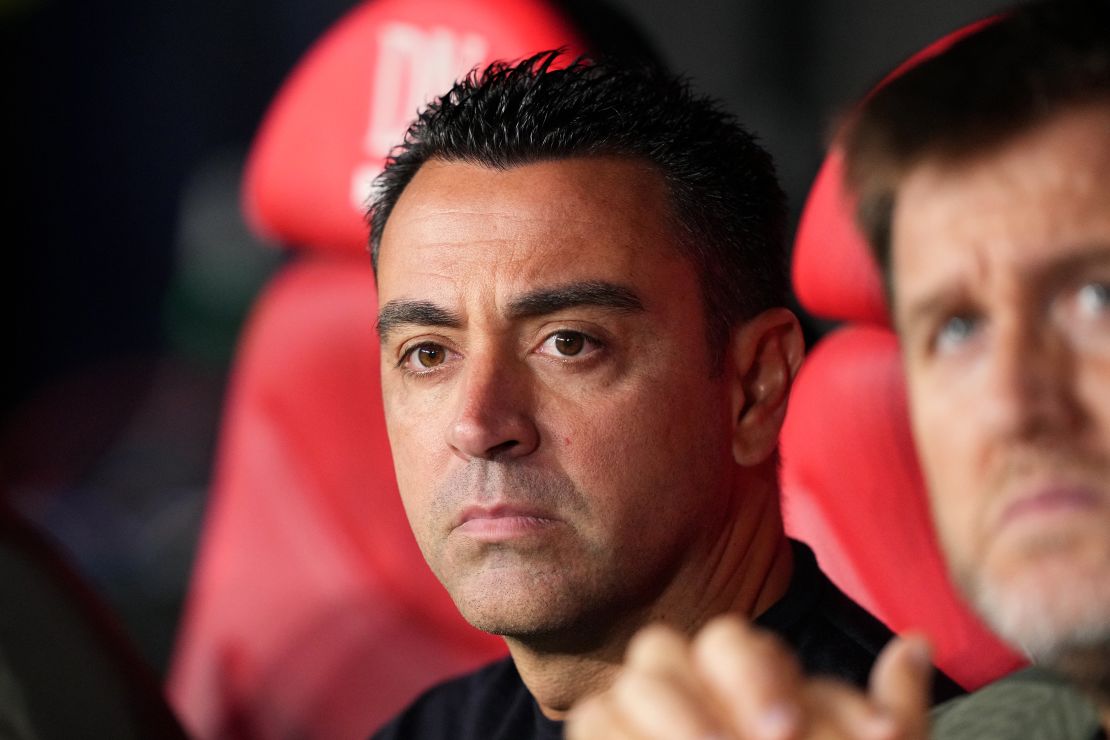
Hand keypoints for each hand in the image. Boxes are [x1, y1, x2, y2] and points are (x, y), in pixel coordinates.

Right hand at [566, 616, 931, 738]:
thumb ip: (895, 718)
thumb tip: (914, 644)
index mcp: (744, 699)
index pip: (732, 646)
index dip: (756, 677)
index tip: (789, 732)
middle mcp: (687, 705)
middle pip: (668, 649)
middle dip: (704, 694)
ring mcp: (642, 732)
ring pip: (629, 684)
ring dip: (672, 718)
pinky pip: (594, 721)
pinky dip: (622, 735)